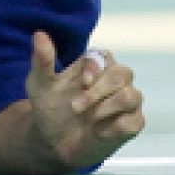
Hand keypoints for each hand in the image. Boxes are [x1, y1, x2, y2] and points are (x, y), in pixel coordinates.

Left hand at [23, 30, 144, 170]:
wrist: (53, 140)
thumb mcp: (39, 83)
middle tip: (75, 106)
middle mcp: (114, 80)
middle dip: (99, 90)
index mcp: (93, 65)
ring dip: (107, 108)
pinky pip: (136, 121)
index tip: (84, 82)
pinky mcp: (132, 123)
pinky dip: (116, 127)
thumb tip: (39, 34)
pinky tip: (98, 132)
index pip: (104, 56)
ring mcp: (126, 101)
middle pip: (122, 74)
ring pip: (132, 96)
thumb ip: (42, 60)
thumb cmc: (49, 106)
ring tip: (88, 119)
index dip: (96, 66)